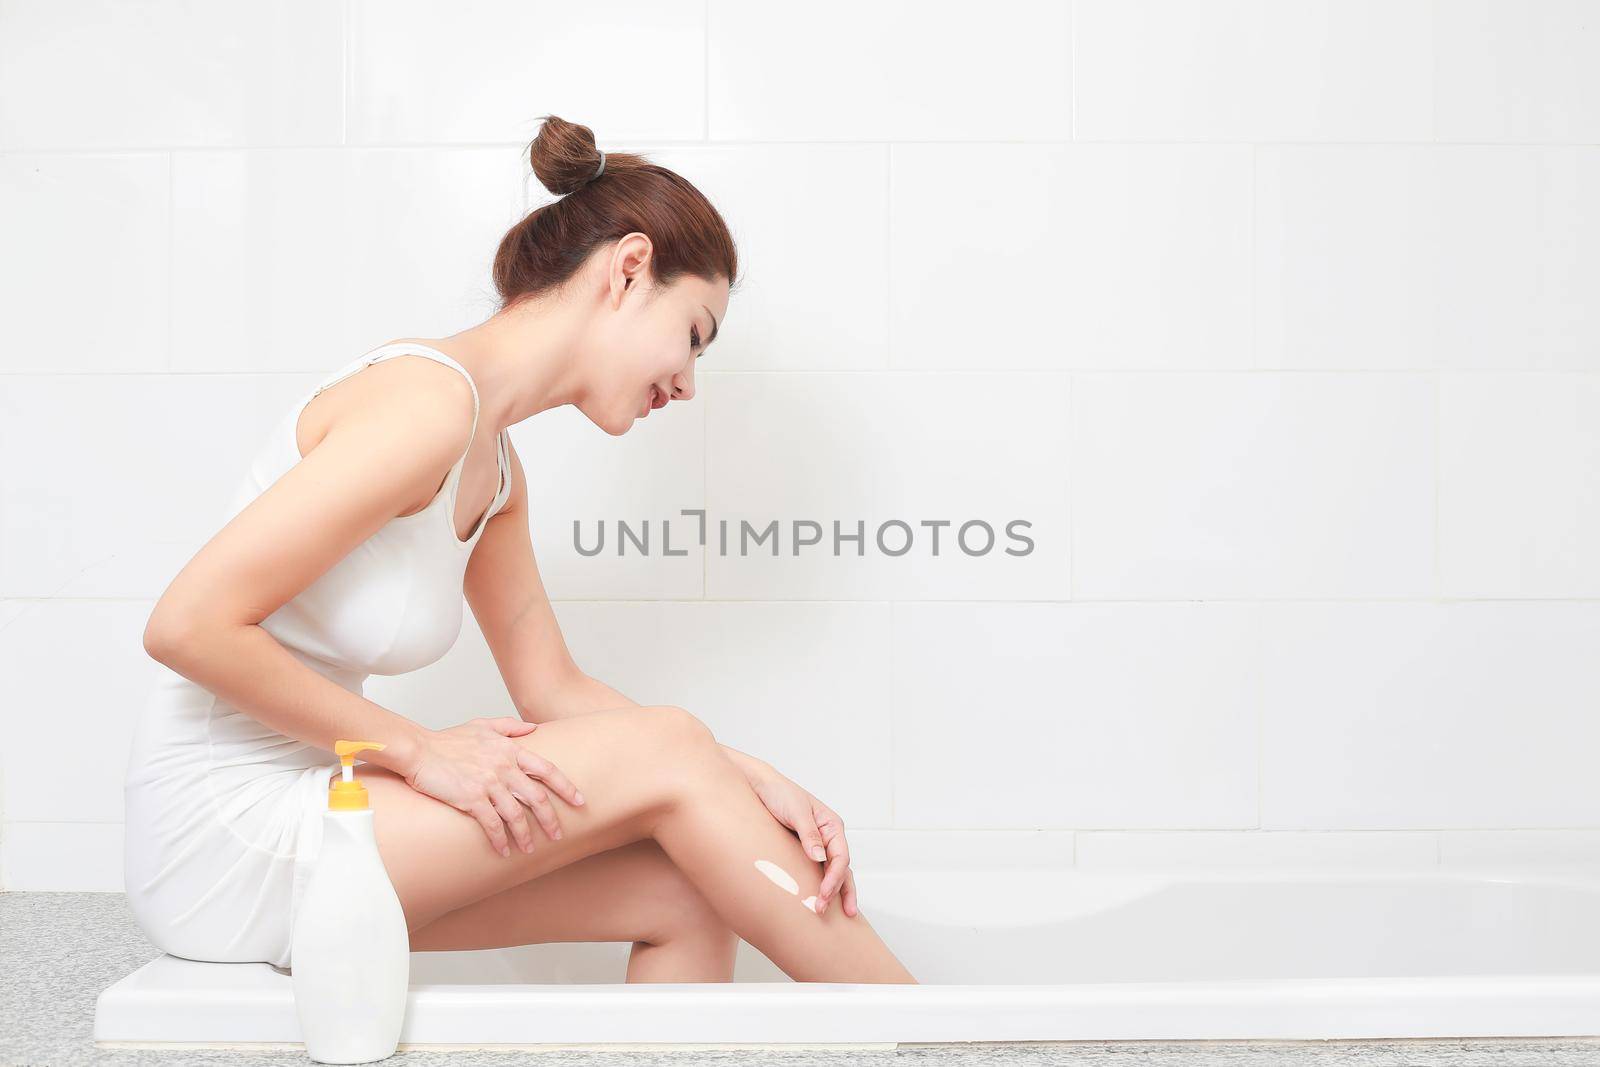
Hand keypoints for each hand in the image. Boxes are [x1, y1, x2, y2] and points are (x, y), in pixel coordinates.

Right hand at [402, 717, 584, 857]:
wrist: (418, 749)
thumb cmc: (447, 739)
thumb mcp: (482, 725)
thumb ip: (510, 727)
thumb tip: (533, 728)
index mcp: (510, 750)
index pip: (547, 770)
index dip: (566, 787)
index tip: (580, 801)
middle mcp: (504, 767)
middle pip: (537, 797)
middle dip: (550, 819)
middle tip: (558, 835)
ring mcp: (488, 783)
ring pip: (517, 815)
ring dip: (525, 835)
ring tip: (529, 849)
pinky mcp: (471, 799)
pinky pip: (492, 824)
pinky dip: (500, 840)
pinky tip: (504, 850)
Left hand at [749, 770, 857, 916]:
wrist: (756, 786)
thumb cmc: (778, 793)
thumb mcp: (795, 811)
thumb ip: (808, 833)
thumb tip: (820, 858)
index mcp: (831, 825)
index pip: (841, 857)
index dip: (834, 878)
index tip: (822, 894)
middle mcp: (827, 838)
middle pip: (841, 870)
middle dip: (837, 892)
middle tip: (823, 911)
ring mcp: (816, 846)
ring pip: (831, 874)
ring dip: (831, 894)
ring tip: (830, 916)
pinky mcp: (801, 852)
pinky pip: (814, 872)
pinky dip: (818, 886)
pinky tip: (816, 901)